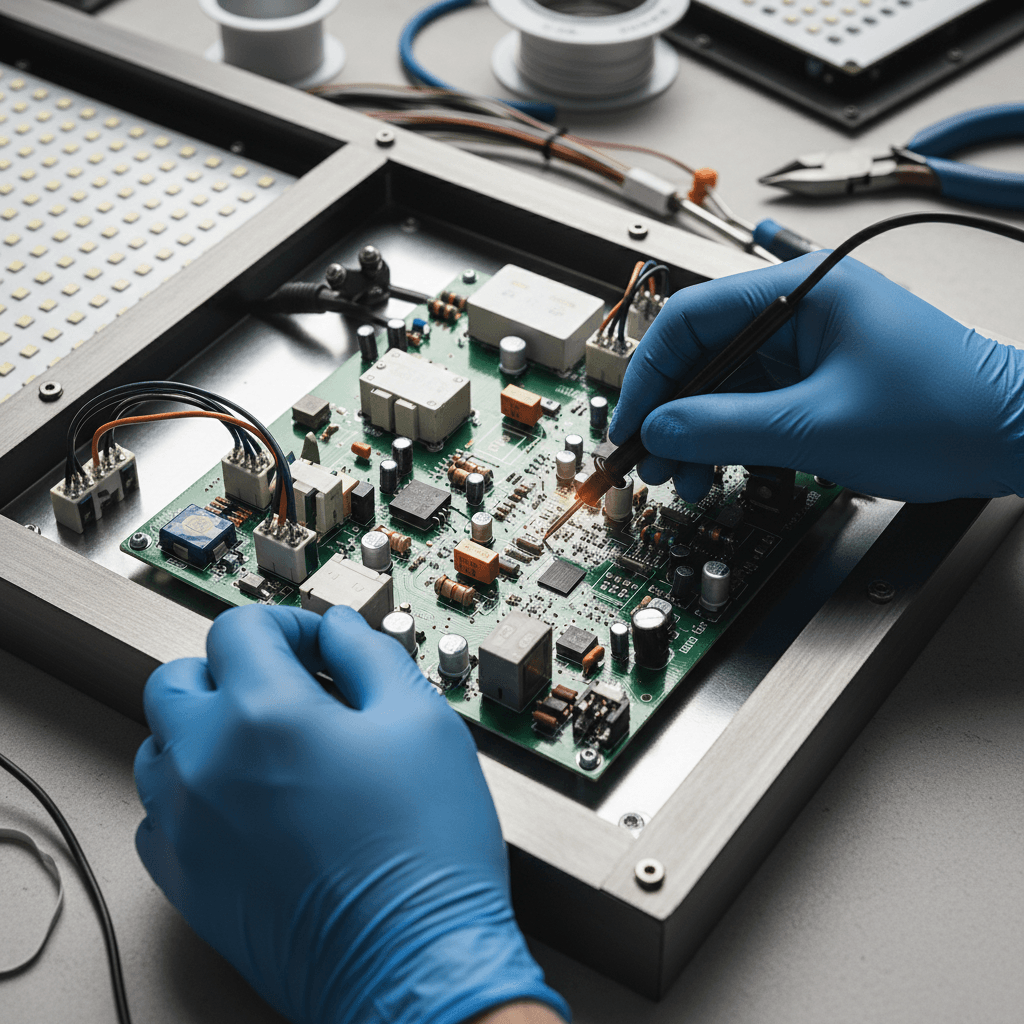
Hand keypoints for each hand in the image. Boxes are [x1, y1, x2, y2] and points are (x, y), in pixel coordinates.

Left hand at [134, 605, 567, 1023]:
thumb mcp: (421, 722)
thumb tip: (342, 631)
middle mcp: (207, 764)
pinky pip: (159, 814)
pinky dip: (193, 792)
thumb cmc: (425, 852)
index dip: (288, 625)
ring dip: (204, 727)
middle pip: (179, 678)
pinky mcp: (185, 881)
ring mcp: (186, 826)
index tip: (318, 647)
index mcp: (266, 714)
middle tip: (288, 688)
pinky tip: (249, 802)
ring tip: (266, 744)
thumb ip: (371, 656)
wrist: (414, 965)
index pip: (240, 629)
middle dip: (234, 669)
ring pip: (158, 745)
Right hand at [610, 253, 1023, 502]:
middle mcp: (799, 307)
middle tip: (648, 457)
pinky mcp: (816, 376)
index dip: (649, 374)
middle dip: (670, 411)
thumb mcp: (817, 426)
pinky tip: (714, 466)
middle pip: (702, 352)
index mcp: (801, 289)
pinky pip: (751, 401)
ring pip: (723, 382)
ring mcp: (807, 343)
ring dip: (695, 431)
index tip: (630, 422)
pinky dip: (727, 436)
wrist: (1013, 436)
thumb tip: (660, 431)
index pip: (691, 317)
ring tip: (683, 476)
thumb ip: (725, 427)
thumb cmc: (946, 412)